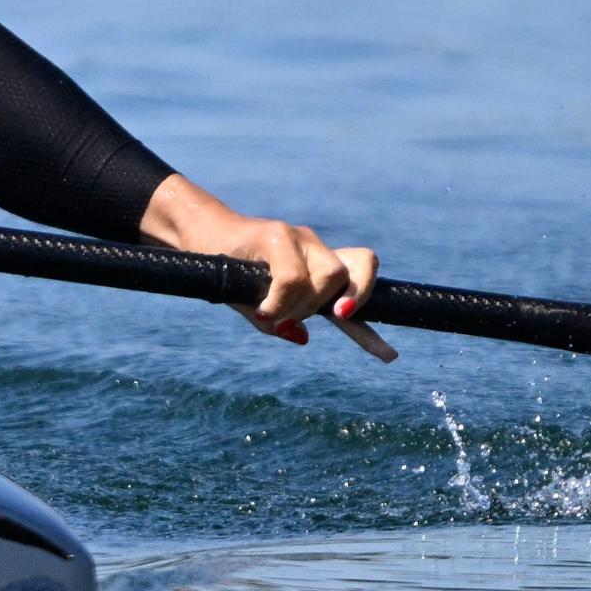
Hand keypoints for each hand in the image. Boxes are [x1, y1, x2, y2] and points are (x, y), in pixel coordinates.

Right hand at [140, 174, 396, 361]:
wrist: (202, 238)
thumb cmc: (234, 274)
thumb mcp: (260, 306)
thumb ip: (283, 322)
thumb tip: (302, 337)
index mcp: (318, 268)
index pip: (358, 288)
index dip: (370, 327)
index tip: (388, 357)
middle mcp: (315, 249)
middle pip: (351, 274)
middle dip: (332, 306)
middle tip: (299, 319)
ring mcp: (298, 237)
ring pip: (328, 275)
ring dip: (304, 305)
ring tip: (273, 312)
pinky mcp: (275, 233)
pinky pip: (292, 276)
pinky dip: (281, 300)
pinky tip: (262, 309)